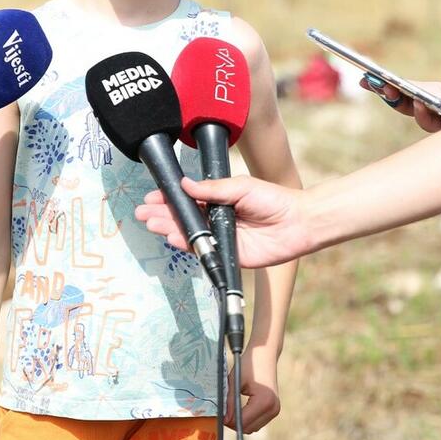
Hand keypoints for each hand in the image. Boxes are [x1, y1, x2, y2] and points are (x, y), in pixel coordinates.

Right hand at [135, 176, 305, 267]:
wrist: (298, 222)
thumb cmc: (273, 199)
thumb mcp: (240, 187)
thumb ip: (213, 189)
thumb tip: (186, 184)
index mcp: (218, 200)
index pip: (187, 200)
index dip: (168, 199)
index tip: (151, 197)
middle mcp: (216, 220)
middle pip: (183, 219)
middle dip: (161, 215)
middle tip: (142, 213)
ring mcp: (220, 238)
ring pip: (189, 235)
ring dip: (169, 229)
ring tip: (152, 223)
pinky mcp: (228, 255)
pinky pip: (204, 251)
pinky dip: (187, 245)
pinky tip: (172, 237)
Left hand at [226, 347, 279, 432]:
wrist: (265, 354)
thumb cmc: (249, 364)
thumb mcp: (235, 381)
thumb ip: (229, 401)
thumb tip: (223, 419)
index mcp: (264, 401)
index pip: (242, 421)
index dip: (228, 420)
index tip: (219, 413)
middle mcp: (273, 408)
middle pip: (248, 428)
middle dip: (233, 422)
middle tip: (223, 411)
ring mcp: (275, 410)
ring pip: (253, 427)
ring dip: (240, 422)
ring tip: (231, 407)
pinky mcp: (274, 409)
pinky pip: (257, 422)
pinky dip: (247, 419)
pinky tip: (239, 407)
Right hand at [360, 70, 440, 132]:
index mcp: (434, 96)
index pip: (406, 92)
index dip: (386, 87)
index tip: (367, 78)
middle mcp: (433, 112)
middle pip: (404, 106)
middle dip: (389, 95)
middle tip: (376, 84)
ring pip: (420, 119)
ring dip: (412, 106)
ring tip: (409, 94)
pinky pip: (439, 126)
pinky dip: (440, 115)